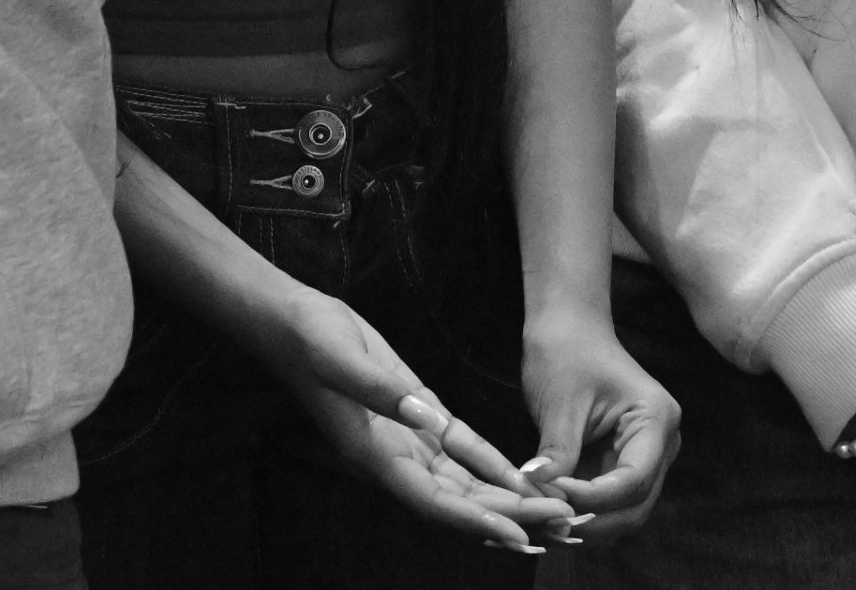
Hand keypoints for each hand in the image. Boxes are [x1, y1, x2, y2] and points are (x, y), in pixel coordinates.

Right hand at [258, 283, 579, 549]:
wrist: (295, 322)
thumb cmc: (310, 340)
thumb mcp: (341, 359)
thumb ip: (380, 391)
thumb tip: (424, 417)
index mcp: (374, 455)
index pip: (433, 501)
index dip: (476, 521)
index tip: (517, 534)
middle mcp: (394, 459)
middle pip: (460, 502)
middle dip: (509, 518)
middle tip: (561, 530)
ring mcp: (407, 441)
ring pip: (465, 484)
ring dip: (507, 500)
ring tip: (553, 515)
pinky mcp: (417, 416)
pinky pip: (461, 451)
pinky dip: (492, 467)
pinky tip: (523, 480)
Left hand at [519, 299, 678, 542]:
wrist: (567, 328)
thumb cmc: (567, 352)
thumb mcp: (560, 401)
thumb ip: (557, 450)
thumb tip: (538, 490)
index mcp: (656, 419)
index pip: (633, 479)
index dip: (594, 497)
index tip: (553, 494)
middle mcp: (661, 444)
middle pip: (636, 505)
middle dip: (594, 521)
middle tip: (549, 523)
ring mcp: (644, 457)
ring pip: (624, 512)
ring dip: (588, 523)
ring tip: (548, 523)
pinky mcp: (621, 465)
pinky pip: (608, 503)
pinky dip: (582, 513)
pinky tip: (552, 513)